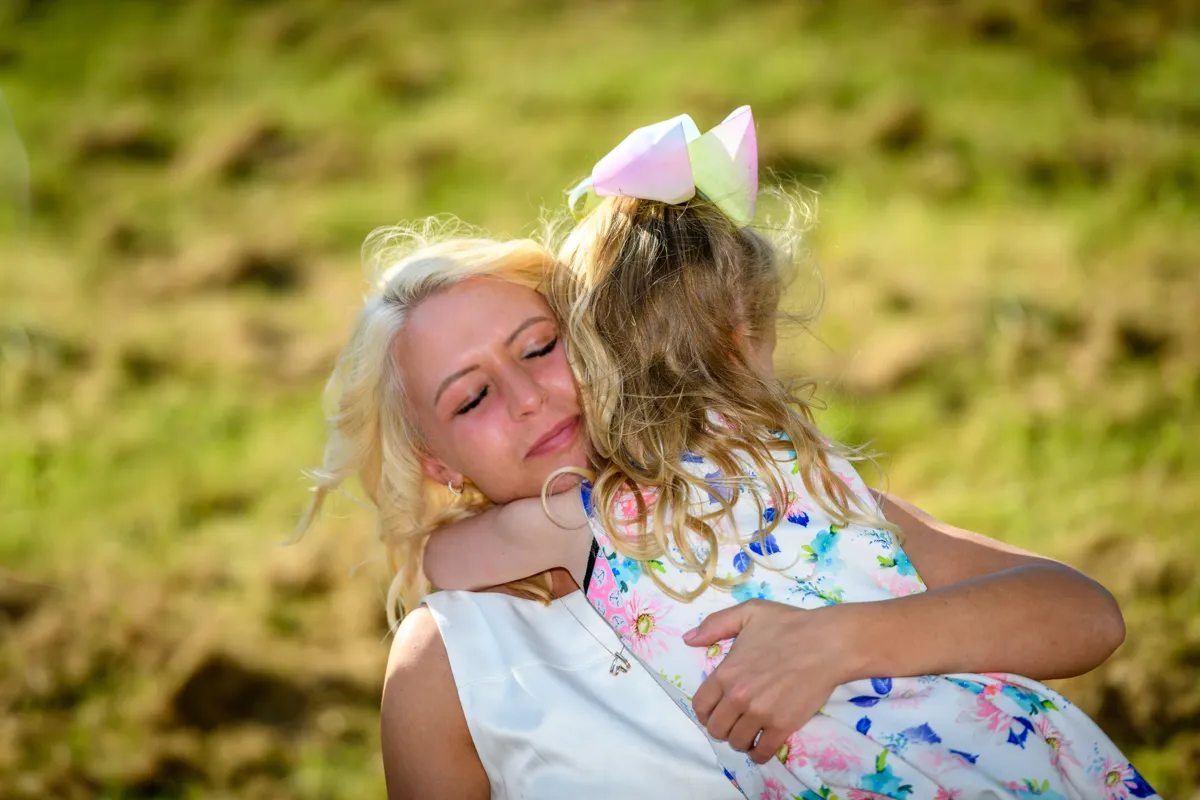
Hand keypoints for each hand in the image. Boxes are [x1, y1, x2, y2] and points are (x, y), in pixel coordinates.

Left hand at [682, 599, 855, 763]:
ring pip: (737, 742)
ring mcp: (760, 714)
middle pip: (716, 729)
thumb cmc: (789, 625)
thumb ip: (715, 625)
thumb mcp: (748, 613)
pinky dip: (758, 753)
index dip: (705, 712)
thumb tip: (688, 640)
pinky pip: (762, 752)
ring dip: (740, 740)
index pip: (700, 706)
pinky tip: (760, 746)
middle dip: (721, 727)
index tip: (715, 711)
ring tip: (748, 732)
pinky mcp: (783, 726)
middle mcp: (739, 697)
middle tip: (733, 721)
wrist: (827, 643)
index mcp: (726, 673)